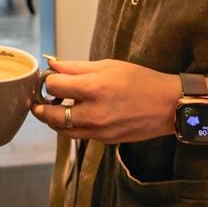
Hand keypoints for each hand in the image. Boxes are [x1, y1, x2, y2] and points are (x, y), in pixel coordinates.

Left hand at [32, 58, 177, 142]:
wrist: (168, 106)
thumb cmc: (141, 81)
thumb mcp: (108, 66)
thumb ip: (77, 67)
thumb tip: (53, 66)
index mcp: (95, 88)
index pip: (54, 86)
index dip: (48, 80)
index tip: (50, 78)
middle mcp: (94, 113)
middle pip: (51, 115)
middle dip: (41, 107)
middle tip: (39, 100)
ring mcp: (99, 130)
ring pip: (62, 130)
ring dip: (53, 120)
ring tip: (55, 108)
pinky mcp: (105, 140)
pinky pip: (79, 135)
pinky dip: (71, 126)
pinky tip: (75, 115)